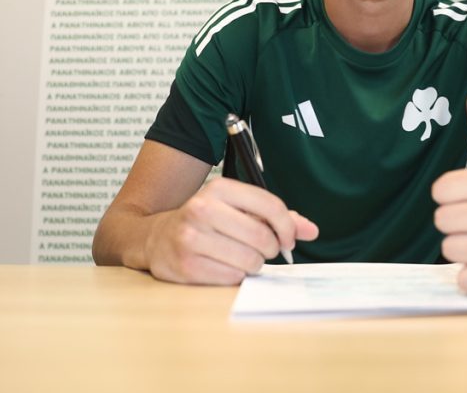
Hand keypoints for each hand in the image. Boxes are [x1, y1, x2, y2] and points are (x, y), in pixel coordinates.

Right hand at [145, 178, 318, 284]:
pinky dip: (235, 276)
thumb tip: (312, 230)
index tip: (288, 240)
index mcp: (219, 189)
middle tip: (263, 251)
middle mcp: (202, 209)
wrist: (155, 238)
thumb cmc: (205, 222)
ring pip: (249, 261)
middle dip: (270, 249)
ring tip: (240, 257)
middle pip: (262, 238)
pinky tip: (223, 266)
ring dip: (253, 264)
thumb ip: (276, 217)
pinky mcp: (185, 266)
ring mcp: (191, 238)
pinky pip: (231, 278)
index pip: (270, 206)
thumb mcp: (237, 208)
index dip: (288, 228)